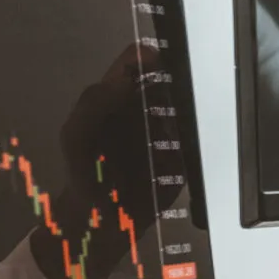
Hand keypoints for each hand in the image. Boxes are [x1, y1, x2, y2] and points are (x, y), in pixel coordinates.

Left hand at [38, 43, 183, 278]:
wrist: (103, 222)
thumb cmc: (84, 174)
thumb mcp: (75, 137)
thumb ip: (93, 104)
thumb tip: (123, 79)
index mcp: (120, 93)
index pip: (139, 58)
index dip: (152, 57)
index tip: (165, 70)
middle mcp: (148, 105)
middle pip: (173, 76)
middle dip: (181, 83)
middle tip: (182, 99)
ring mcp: (171, 129)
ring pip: (193, 105)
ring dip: (194, 112)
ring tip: (183, 128)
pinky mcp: (188, 154)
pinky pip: (202, 139)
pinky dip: (201, 140)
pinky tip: (192, 149)